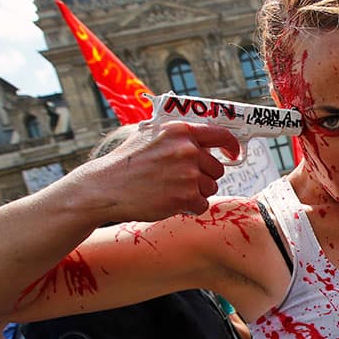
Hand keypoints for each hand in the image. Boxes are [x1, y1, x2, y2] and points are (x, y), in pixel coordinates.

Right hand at [87, 121, 239, 221]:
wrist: (106, 187)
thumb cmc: (125, 162)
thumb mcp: (148, 134)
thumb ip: (175, 134)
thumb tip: (199, 134)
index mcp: (180, 131)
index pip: (221, 135)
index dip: (231, 146)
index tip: (232, 154)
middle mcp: (187, 150)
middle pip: (216, 168)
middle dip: (204, 176)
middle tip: (181, 181)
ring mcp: (187, 174)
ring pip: (210, 187)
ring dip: (196, 193)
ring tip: (171, 190)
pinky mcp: (185, 197)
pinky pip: (202, 204)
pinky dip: (190, 207)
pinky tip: (170, 201)